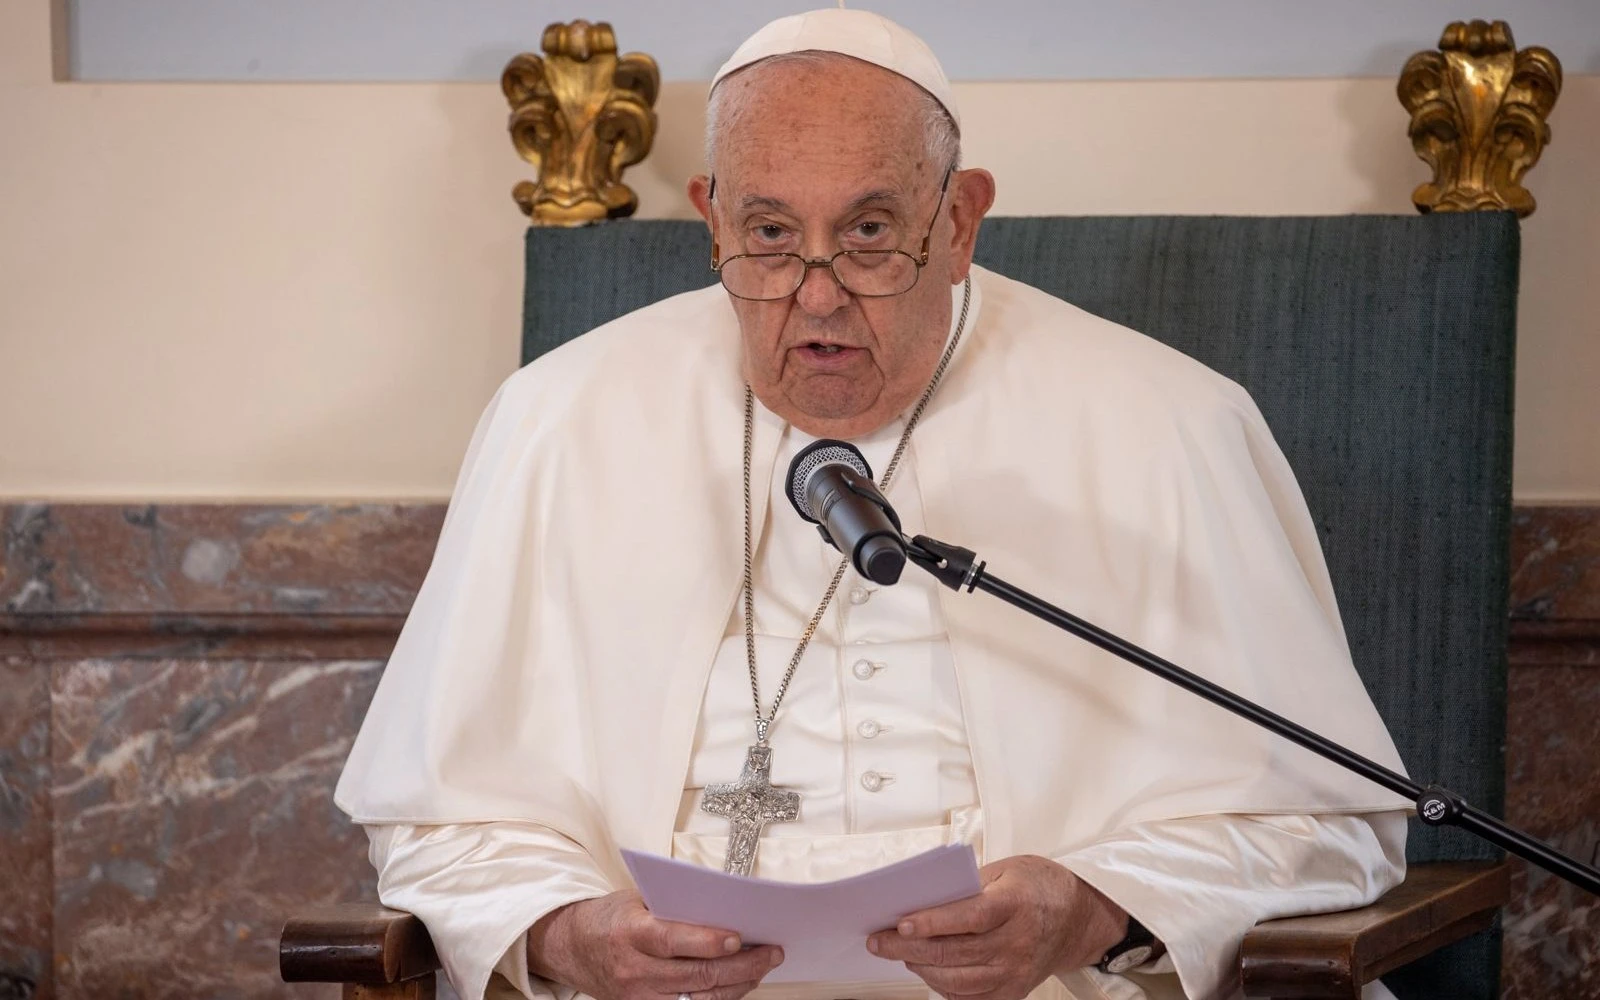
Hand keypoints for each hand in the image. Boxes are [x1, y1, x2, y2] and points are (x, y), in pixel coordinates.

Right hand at [529, 889, 783, 999]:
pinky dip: (718, 998)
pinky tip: (738, 985)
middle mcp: (633, 970)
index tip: (739, 938)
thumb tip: (724, 906)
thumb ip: (674, 904)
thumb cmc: (611, 917)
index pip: (673, 941)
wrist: (572, 947)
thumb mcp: (636, 899)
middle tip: (771, 952)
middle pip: (696, 975)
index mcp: (630, 933)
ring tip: (763, 967)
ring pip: (699, 999)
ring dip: (737, 985)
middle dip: (740, 965)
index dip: (708, 942)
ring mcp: (638, 998)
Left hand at [867, 855, 1127, 999]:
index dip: (933, 922)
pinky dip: (943, 987)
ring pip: (958, 980)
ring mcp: (1015, 972)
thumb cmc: (1037, 887)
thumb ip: (967, 883)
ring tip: (900, 952)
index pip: (969, 918)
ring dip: (921, 968)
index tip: (902, 922)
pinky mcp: (1013, 992)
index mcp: (1015, 905)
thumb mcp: (1006, 868)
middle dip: (909, 947)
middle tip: (879, 941)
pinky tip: (927, 970)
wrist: (1077, 918)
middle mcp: (1017, 943)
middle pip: (955, 952)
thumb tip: (922, 897)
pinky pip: (970, 997)